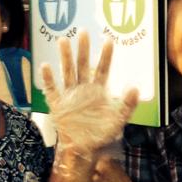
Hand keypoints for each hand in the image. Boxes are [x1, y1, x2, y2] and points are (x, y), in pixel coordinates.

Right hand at [41, 31, 137, 165]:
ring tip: (63, 40)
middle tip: (83, 32)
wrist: (84, 149)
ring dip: (64, 57)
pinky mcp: (57, 104)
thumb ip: (127, 104)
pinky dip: (48, 79)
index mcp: (98, 90)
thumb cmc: (101, 133)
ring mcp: (69, 95)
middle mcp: (83, 88)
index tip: (108, 40)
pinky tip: (45, 66)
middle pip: (82, 65)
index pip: (102, 69)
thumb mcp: (118, 119)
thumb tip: (135, 88)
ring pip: (67, 72)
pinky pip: (51, 89)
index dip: (106, 56)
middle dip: (83, 49)